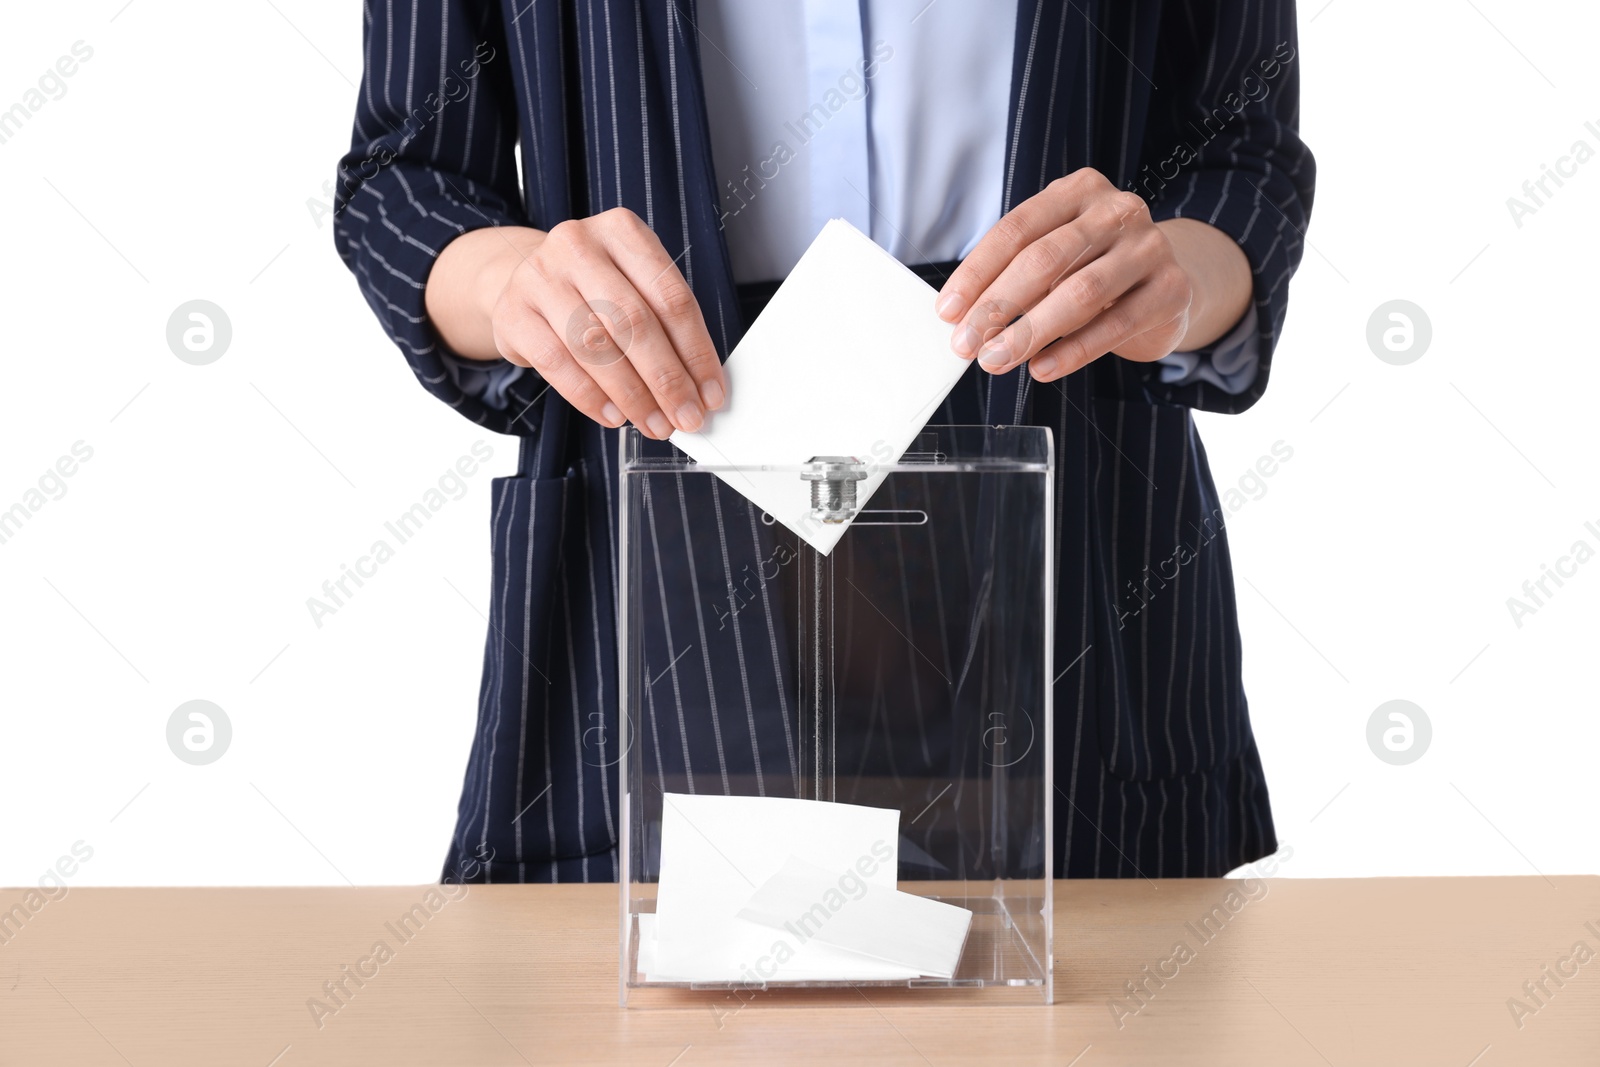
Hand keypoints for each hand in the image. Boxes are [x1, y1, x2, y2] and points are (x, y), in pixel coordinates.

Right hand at [431, 208, 725, 439]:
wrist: (522, 281)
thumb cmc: (592, 289)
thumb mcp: (632, 286)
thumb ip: (666, 325)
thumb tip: (699, 386)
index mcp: (622, 231)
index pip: (671, 297)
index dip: (696, 352)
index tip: (711, 392)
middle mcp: (578, 245)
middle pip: (635, 322)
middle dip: (667, 380)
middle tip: (686, 416)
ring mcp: (540, 276)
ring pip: (596, 346)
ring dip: (633, 396)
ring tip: (654, 423)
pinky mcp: (513, 312)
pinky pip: (558, 364)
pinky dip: (590, 398)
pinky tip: (613, 416)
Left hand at [935, 168, 1204, 382]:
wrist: (1166, 286)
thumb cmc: (1094, 270)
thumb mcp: (1055, 259)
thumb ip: (1016, 276)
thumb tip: (963, 319)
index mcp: (1078, 192)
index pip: (1017, 230)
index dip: (977, 273)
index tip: (947, 311)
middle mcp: (1117, 211)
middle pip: (1045, 259)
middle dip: (997, 306)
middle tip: (966, 344)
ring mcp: (1150, 247)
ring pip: (1080, 293)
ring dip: (1030, 332)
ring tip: (996, 360)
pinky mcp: (1172, 289)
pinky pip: (1115, 325)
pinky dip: (1073, 351)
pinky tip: (1041, 368)